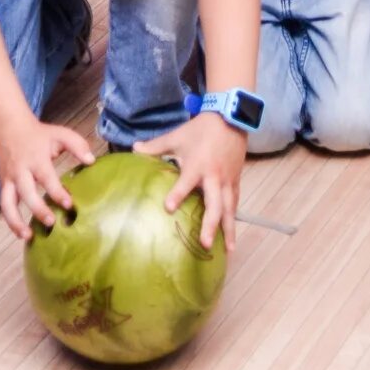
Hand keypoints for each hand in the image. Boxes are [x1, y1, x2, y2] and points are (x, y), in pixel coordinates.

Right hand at [0, 114, 96, 240]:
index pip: (46, 177)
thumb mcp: (60, 134)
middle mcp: (20, 170)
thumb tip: (91, 161)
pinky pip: (4, 206)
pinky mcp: (2, 185)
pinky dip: (10, 221)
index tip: (69, 204)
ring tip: (28, 236)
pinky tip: (21, 233)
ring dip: (15, 222)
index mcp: (36, 158)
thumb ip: (78, 145)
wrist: (9, 129)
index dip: (57, 192)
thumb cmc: (39, 135)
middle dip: (37, 208)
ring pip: (7, 204)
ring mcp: (8, 179)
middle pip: (26, 192)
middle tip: (51, 222)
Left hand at [138, 112, 244, 250]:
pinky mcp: (236, 182)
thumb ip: (155, 146)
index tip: (167, 208)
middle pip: (214, 204)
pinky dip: (233, 220)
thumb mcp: (176, 136)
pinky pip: (235, 204)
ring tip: (228, 250)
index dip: (177, 194)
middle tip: (204, 243)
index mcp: (197, 166)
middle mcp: (214, 177)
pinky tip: (231, 236)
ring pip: (229, 209)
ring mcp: (227, 181)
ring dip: (228, 229)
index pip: (186, 182)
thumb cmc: (200, 130)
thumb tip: (133, 149)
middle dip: (210, 224)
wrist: (230, 118)